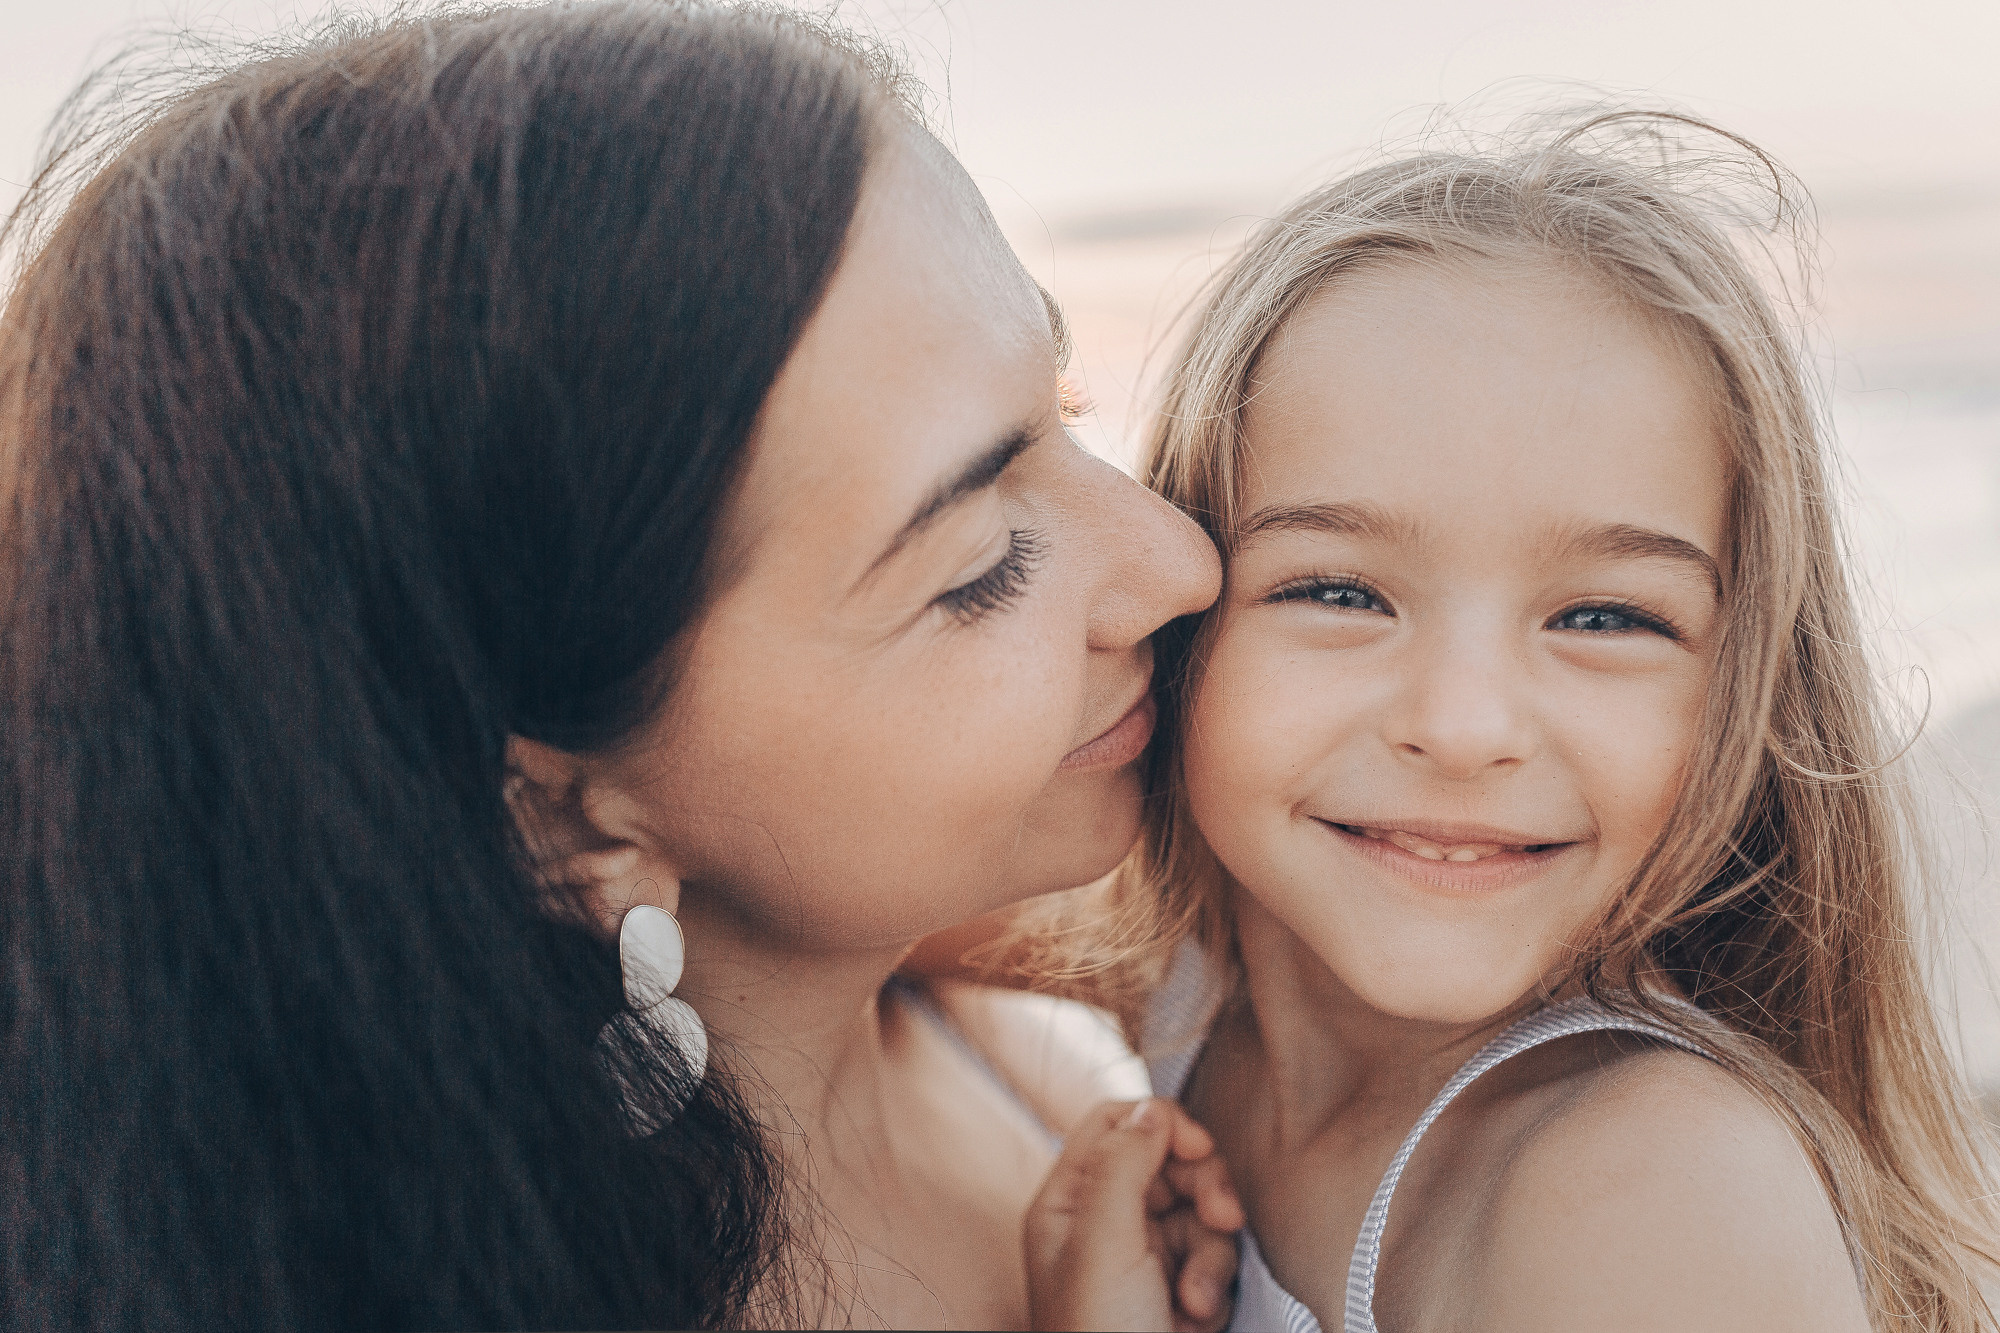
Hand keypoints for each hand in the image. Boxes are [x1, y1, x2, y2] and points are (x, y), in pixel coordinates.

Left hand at [1025, 1097, 1244, 1331]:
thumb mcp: (1103, 1246)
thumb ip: (1121, 1165)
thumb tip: (1150, 1109)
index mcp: (1067, 1203)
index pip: (1114, 1123)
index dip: (1162, 1124)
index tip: (1199, 1148)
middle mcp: (1103, 1224)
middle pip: (1170, 1165)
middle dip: (1206, 1194)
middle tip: (1224, 1219)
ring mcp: (1141, 1258)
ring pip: (1202, 1217)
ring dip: (1212, 1259)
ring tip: (1196, 1303)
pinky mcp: (1175, 1291)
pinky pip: (1213, 1262)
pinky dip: (1214, 1291)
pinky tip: (1195, 1322)